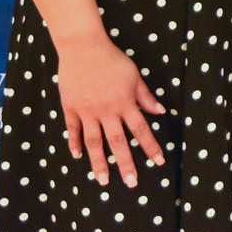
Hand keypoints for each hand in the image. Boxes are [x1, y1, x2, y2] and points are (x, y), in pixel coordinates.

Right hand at [55, 38, 165, 187]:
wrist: (83, 48)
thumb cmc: (113, 60)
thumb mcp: (135, 75)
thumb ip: (145, 96)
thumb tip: (160, 111)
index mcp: (125, 103)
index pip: (141, 130)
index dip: (150, 147)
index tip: (158, 162)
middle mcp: (107, 111)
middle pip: (118, 142)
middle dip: (126, 164)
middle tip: (131, 183)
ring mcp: (87, 112)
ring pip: (94, 142)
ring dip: (99, 163)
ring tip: (103, 180)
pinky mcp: (70, 108)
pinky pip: (73, 130)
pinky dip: (75, 144)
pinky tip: (78, 157)